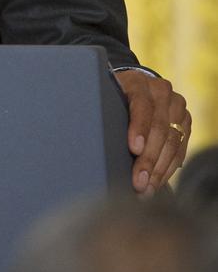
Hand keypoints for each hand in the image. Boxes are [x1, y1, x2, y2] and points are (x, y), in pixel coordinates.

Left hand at [114, 69, 190, 193]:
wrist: (134, 86)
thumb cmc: (111, 98)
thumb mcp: (103, 98)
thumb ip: (102, 112)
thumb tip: (88, 139)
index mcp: (138, 81)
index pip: (141, 105)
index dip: (139, 128)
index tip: (134, 149)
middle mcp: (161, 91)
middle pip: (159, 127)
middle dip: (149, 159)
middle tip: (138, 182)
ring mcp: (176, 105)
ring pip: (173, 140)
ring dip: (159, 169)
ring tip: (146, 189)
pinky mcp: (185, 120)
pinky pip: (181, 148)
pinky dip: (168, 168)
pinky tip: (156, 183)